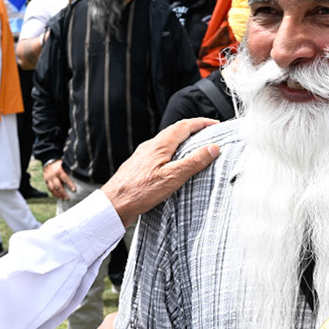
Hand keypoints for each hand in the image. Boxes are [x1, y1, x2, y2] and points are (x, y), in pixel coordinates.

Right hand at [43, 159, 72, 199]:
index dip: (70, 184)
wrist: (47, 160)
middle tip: (68, 198)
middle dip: (63, 193)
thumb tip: (78, 172)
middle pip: (58, 186)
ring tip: (64, 199)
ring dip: (58, 195)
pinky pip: (50, 189)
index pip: (65, 178)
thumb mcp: (63, 163)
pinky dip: (54, 193)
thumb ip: (68, 168)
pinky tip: (58, 197)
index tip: (74, 190)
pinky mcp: (46, 181)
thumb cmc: (58, 162)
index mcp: (58, 170)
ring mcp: (48, 179)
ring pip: (53, 189)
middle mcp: (53, 175)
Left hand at [100, 118, 219, 222]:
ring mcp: (143, 156)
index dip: (201, 123)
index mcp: (160, 145)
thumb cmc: (139, 192)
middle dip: (193, 130)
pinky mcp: (139, 167)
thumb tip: (212, 148)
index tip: (214, 123)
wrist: (113, 205)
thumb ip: (193, 162)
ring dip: (182, 141)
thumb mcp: (172, 177)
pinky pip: (159, 153)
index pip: (184, 126)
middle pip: (174, 131)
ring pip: (166, 143)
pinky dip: (172, 153)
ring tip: (194, 148)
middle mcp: (150, 146)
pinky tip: (173, 165)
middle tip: (207, 133)